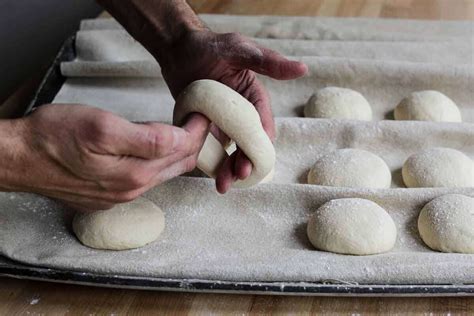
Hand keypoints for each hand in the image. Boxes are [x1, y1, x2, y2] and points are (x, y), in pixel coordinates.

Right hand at [10, 104, 208, 210]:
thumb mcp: (103, 127)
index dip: (197, 130)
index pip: (183, 151)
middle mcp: (132, 190)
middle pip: (178, 166)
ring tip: (183, 131)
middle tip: (199, 120)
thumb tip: (181, 140)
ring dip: (178, 153)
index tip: (203, 113)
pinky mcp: (108, 196)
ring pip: (163, 173)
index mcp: (136, 173)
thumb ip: (148, 138)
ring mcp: (120, 196)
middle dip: (194, 143)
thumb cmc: (54, 137)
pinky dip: (158, 162)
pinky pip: (145, 179)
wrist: (19, 158)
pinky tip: (155, 149)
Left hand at [159, 30, 307, 192]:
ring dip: (228, 169)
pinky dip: (210, 163)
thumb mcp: (240, 50)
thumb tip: (302, 68)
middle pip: (246, 145)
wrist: (177, 50)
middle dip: (244, 163)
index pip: (263, 127)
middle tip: (237, 177)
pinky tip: (207, 176)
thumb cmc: (210, 45)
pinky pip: (209, 149)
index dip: (261, 146)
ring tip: (222, 186)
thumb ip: (268, 62)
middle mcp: (240, 115)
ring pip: (229, 152)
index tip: (256, 161)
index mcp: (254, 100)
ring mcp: (221, 123)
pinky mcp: (203, 128)